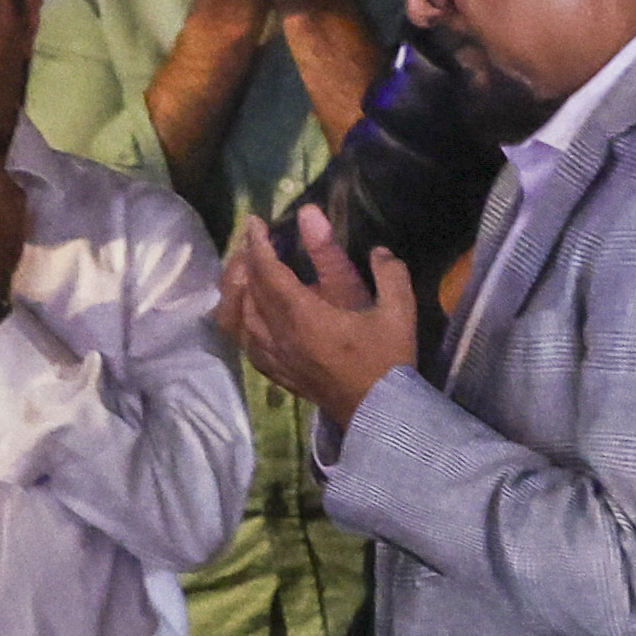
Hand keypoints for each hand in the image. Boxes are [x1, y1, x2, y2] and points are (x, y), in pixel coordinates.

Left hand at [213, 202, 419, 427]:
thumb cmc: (388, 361)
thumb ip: (388, 273)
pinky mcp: (277, 373)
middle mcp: (280, 336)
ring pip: (239, 318)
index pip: (267, 273)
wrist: (379, 413)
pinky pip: (245, 343)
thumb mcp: (397, 311)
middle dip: (246, 260)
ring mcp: (275, 357)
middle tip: (255, 241)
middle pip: (247, 292)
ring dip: (238, 290)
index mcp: (304, 317)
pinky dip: (240, 320)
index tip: (254, 222)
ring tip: (248, 271)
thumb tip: (377, 246)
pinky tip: (249, 311)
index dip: (258, 245)